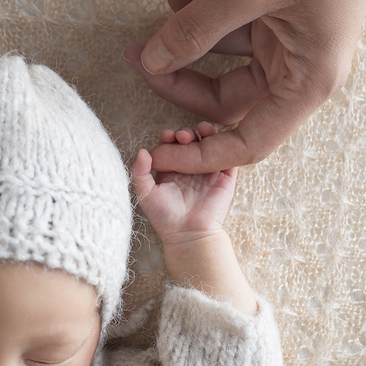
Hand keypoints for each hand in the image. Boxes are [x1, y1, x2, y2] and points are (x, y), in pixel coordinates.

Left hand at [127, 0, 365, 172]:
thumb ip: (194, 29)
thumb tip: (152, 62)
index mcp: (306, 80)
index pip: (248, 141)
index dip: (200, 154)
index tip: (156, 153)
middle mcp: (298, 63)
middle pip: (221, 90)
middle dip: (175, 64)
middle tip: (135, 48)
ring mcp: (284, 31)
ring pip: (217, 40)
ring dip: (184, 3)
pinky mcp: (273, 1)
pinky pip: (225, 4)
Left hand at [131, 123, 236, 243]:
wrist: (188, 234)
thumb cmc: (164, 217)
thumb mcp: (145, 193)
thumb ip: (139, 172)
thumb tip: (143, 151)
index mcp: (172, 170)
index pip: (171, 147)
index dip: (169, 138)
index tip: (166, 136)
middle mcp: (190, 169)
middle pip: (190, 143)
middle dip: (185, 134)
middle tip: (181, 136)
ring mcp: (208, 172)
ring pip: (209, 145)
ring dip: (204, 133)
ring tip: (197, 131)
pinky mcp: (225, 177)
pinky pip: (226, 156)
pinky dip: (222, 143)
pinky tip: (214, 136)